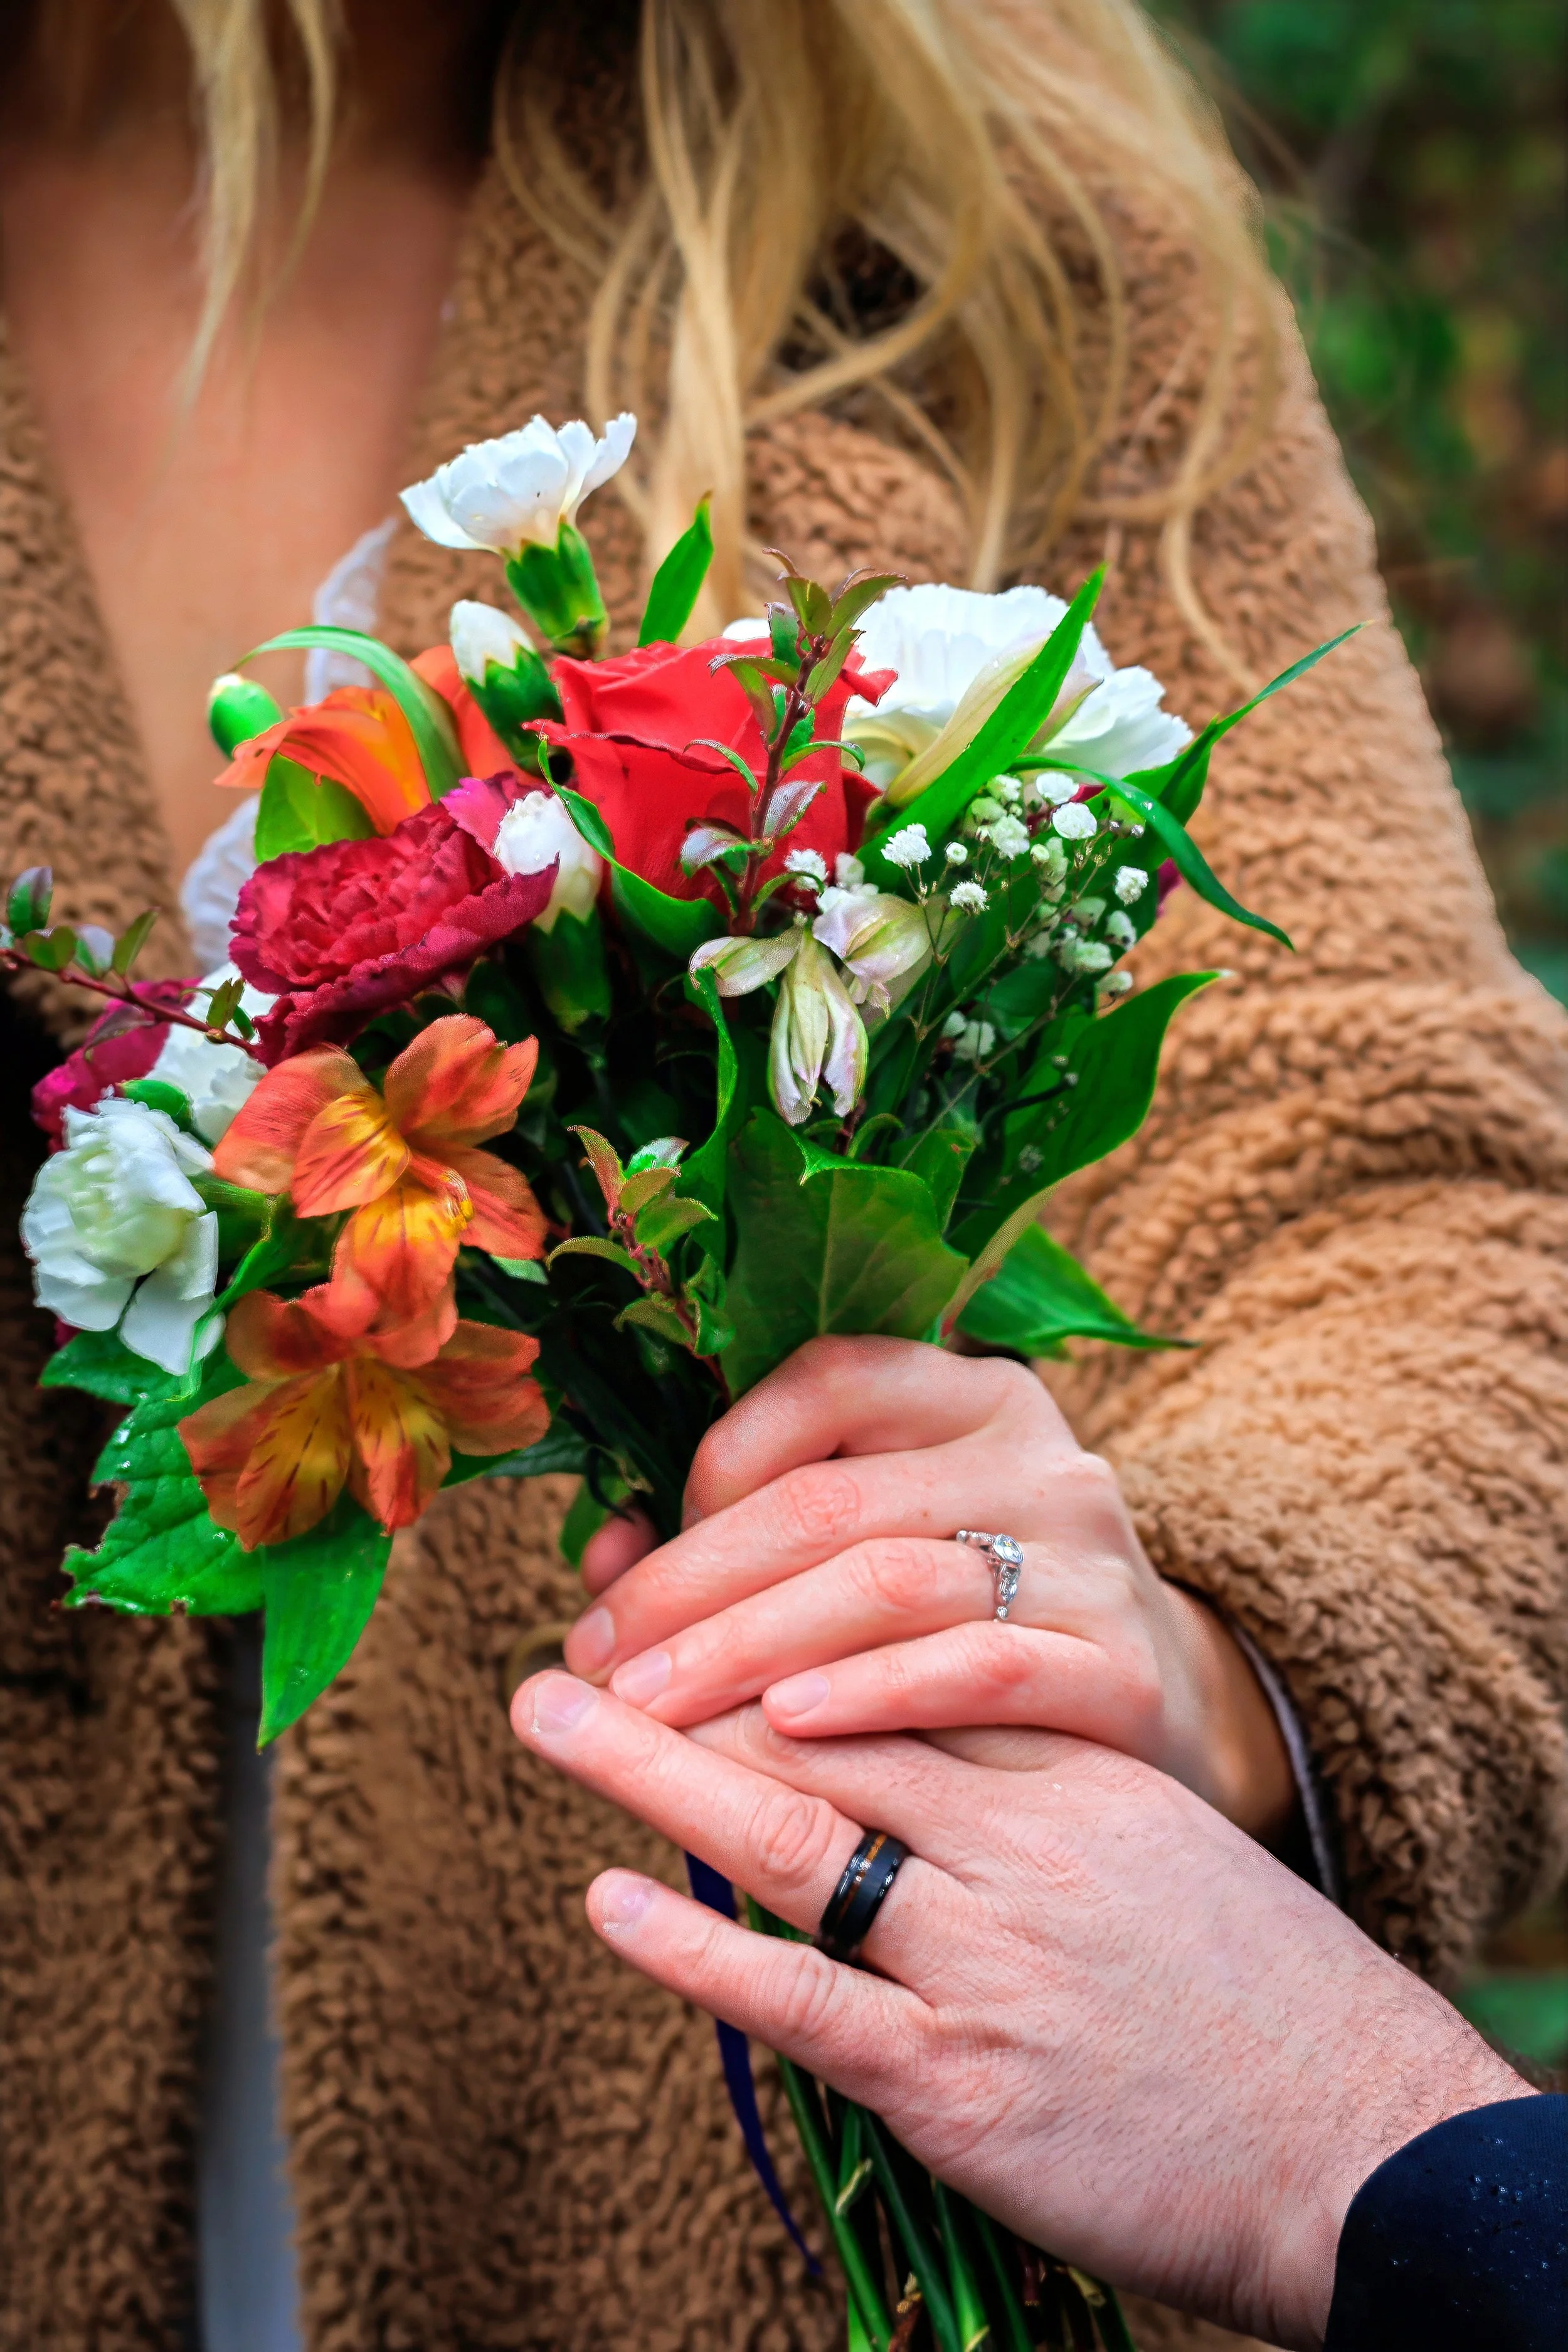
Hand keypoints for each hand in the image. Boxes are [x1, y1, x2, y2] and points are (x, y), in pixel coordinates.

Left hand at [511, 1675, 1527, 2349]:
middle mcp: (1023, 1838)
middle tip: (573, 1626)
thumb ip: (1011, 1778)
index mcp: (1066, 1762)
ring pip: (799, 1830)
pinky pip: (809, 2002)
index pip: (885, 1647)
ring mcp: (989, 1957)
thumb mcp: (1138, 1837)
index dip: (760, 1603)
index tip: (665, 1567)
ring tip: (547, 1712)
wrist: (1359, 2143)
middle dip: (683, 1659)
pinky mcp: (964, 2082)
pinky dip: (699, 1953)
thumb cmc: (1240, 1987)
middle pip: (822, 1711)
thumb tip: (855, 1725)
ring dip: (653, 1767)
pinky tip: (609, 1901)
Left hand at [566, 1336, 1293, 1838]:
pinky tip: (784, 1726)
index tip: (624, 1569)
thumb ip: (742, 1542)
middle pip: (832, 1500)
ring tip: (654, 1712)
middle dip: (693, 1585)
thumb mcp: (872, 1556)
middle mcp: (1038, 1456)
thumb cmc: (969, 1630)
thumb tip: (599, 1559)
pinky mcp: (1120, 1663)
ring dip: (749, 1649)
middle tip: (602, 1664)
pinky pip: (975, 1668)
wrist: (1155, 1728)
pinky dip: (868, 1696)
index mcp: (971, 1396)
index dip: (711, 1463)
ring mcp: (1088, 1556)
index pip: (825, 1380)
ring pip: (888, 1582)